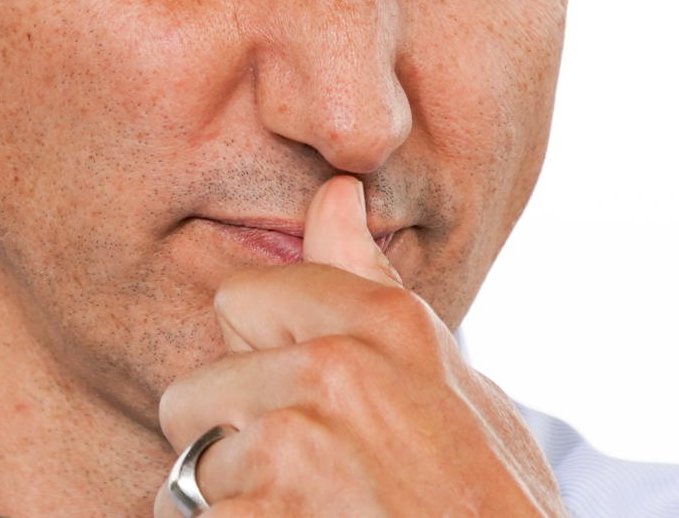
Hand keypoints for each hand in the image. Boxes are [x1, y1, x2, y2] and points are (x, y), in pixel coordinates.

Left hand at [155, 176, 564, 516]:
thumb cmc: (489, 505)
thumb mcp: (458, 387)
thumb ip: (374, 287)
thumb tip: (336, 193)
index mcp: (384, 324)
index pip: (240, 298)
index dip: (260, 356)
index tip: (305, 404)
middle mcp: (331, 372)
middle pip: (197, 389)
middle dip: (234, 440)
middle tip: (311, 483)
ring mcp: (290, 452)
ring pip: (189, 471)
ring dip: (234, 507)